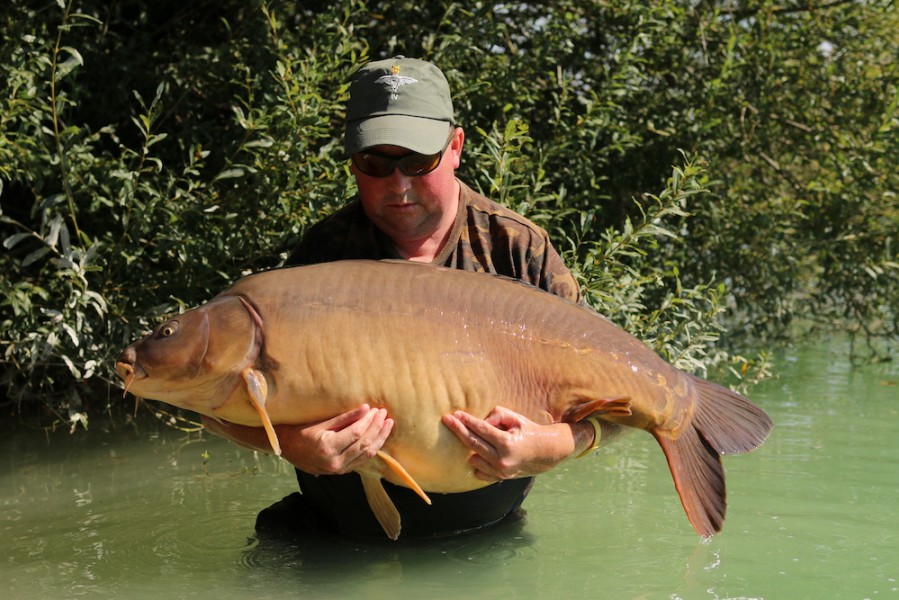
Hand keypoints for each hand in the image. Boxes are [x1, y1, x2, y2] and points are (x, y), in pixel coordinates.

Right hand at [201, 404, 392, 474]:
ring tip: (388, 424)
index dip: (369, 421)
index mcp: (326, 448)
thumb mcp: (318, 421)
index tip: (377, 408)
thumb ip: (343, 418)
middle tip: (386, 414)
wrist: (281, 446)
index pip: (356, 433)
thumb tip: (365, 408)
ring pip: (365, 455)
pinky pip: (360, 461)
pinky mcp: (339, 471)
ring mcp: (336, 470)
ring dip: (379, 439)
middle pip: (364, 444)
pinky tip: (379, 438)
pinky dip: (371, 449)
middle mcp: (333, 463)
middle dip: (377, 429)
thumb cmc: (297, 428)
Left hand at [441, 406, 579, 481]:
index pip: (481, 430)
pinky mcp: (500, 478)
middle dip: (458, 430)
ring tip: (472, 437)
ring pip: (473, 459)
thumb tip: (479, 422)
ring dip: (470, 447)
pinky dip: (477, 462)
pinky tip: (478, 453)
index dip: (466, 421)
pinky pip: (479, 472)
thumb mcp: (515, 418)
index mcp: (507, 443)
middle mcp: (503, 459)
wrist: (546, 453)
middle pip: (472, 444)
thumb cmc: (528, 431)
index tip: (454, 414)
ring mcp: (501, 471)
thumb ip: (496, 416)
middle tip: (447, 420)